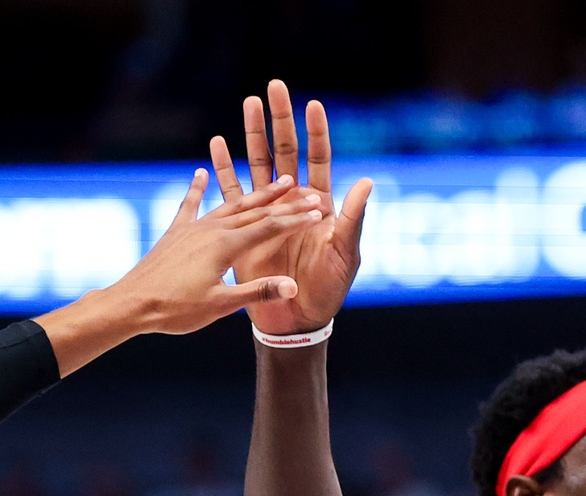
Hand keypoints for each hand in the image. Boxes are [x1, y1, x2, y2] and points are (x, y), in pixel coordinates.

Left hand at [113, 168, 323, 334]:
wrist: (132, 304)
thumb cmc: (176, 309)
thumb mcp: (220, 305)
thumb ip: (257, 292)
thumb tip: (293, 287)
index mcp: (226, 246)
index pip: (270, 227)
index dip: (296, 219)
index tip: (319, 211)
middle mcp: (211, 229)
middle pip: (255, 212)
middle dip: (283, 201)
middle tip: (307, 189)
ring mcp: (192, 228)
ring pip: (230, 205)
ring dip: (254, 193)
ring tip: (276, 181)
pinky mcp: (175, 233)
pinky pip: (190, 205)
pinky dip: (197, 188)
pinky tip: (201, 173)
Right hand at [211, 80, 371, 335]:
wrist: (298, 319)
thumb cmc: (329, 288)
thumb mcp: (346, 253)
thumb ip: (352, 217)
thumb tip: (367, 181)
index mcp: (319, 204)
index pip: (318, 158)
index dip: (315, 132)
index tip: (312, 103)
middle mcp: (292, 202)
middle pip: (284, 151)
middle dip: (280, 119)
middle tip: (273, 87)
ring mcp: (267, 213)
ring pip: (257, 164)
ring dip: (252, 134)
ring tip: (247, 103)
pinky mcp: (243, 229)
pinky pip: (232, 193)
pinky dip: (225, 168)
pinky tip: (218, 144)